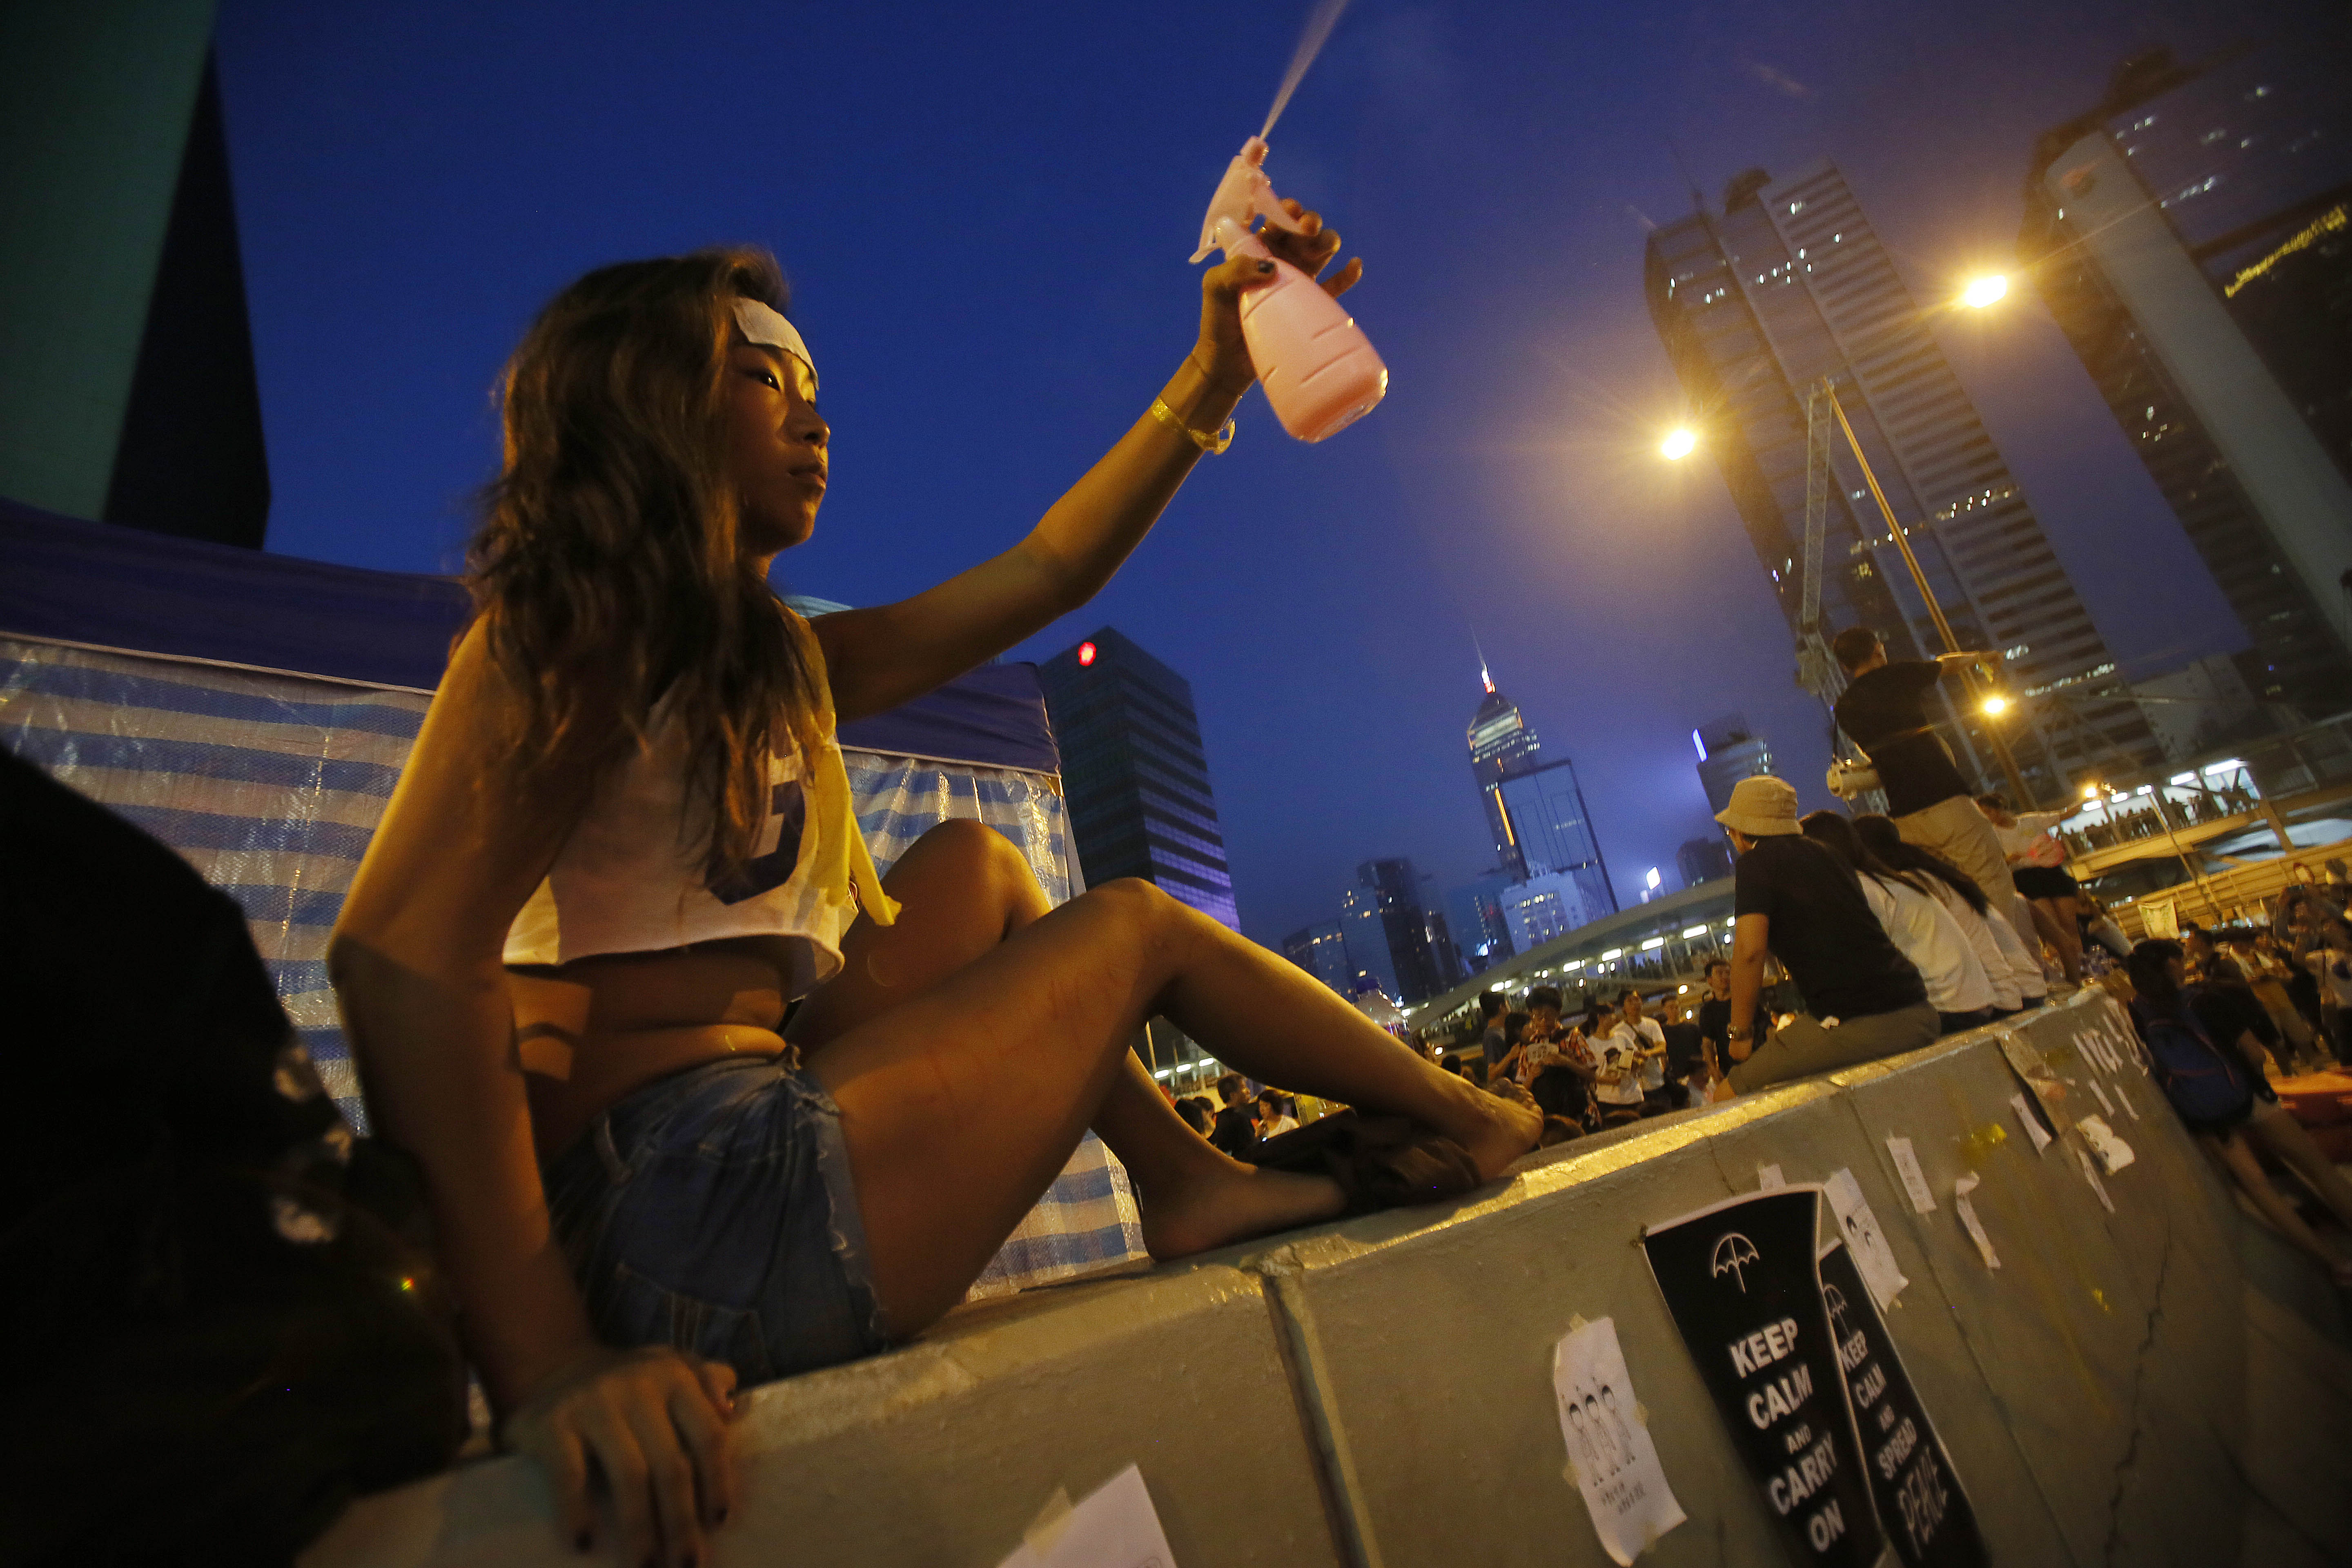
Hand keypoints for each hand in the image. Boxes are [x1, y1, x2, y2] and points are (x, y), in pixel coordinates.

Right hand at [502, 1345, 742, 1565]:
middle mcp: (638, 1385)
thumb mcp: (672, 1368)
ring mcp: (594, 1403)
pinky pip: (570, 1475)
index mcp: (675, 1376)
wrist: (553, 1368)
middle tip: (687, 1565)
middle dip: (682, 1522)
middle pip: (672, 1465)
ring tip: (646, 1566)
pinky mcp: (552, 1423)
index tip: (718, 1524)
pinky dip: (577, 1512)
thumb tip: (734, 1411)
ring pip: (629, 1475)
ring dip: (640, 1529)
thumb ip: (707, 1382)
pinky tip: (584, 1544)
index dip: (718, 1483)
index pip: (709, 1435)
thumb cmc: (628, 1383)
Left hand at [1196, 198, 1363, 387]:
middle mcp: (1279, 260)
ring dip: (1327, 240)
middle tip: (1308, 228)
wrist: (1227, 364)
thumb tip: (1271, 266)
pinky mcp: (1310, 305)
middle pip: (1302, 232)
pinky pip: (1336, 285)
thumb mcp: (1216, 288)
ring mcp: (1297, 281)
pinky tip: (1354, 265)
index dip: (1285, 210)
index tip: (1291, 210)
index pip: (1275, 221)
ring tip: (1327, 245)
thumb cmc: (1217, 321)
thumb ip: (1235, 269)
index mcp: (1256, 249)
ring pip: (1320, 251)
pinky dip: (1347, 274)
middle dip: (1309, 222)